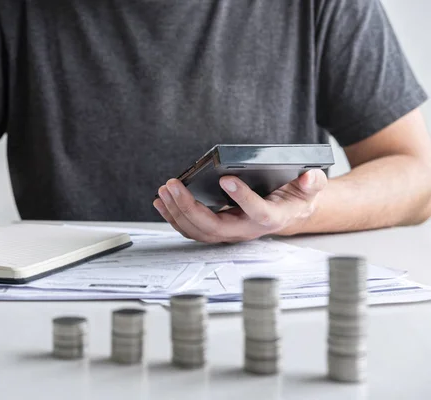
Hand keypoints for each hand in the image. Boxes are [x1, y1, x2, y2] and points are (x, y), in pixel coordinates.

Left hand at [153, 170, 326, 242]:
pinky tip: (161, 201)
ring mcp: (229, 232)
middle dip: (189, 207)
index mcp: (271, 218)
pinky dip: (173, 216)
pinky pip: (191, 229)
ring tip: (164, 190)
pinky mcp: (216, 229)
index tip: (226, 179)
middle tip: (173, 185)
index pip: (257, 212)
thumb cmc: (295, 198)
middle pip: (214, 227)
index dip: (242, 198)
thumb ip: (312, 182)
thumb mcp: (310, 188)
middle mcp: (246, 230)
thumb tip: (308, 177)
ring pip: (198, 231)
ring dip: (176, 212)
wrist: (288, 213)